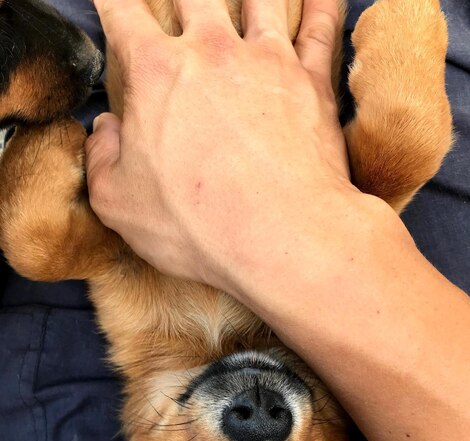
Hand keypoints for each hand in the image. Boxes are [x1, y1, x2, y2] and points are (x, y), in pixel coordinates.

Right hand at [86, 0, 363, 288]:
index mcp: (155, 73)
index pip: (124, 13)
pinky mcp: (311, 83)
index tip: (115, 3)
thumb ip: (101, 159)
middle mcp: (212, 51)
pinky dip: (322, 7)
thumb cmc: (197, 225)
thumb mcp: (117, 203)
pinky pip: (321, 28)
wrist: (279, 237)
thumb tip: (105, 132)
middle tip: (185, 5)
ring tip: (246, 1)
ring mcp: (267, 61)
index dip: (114, 3)